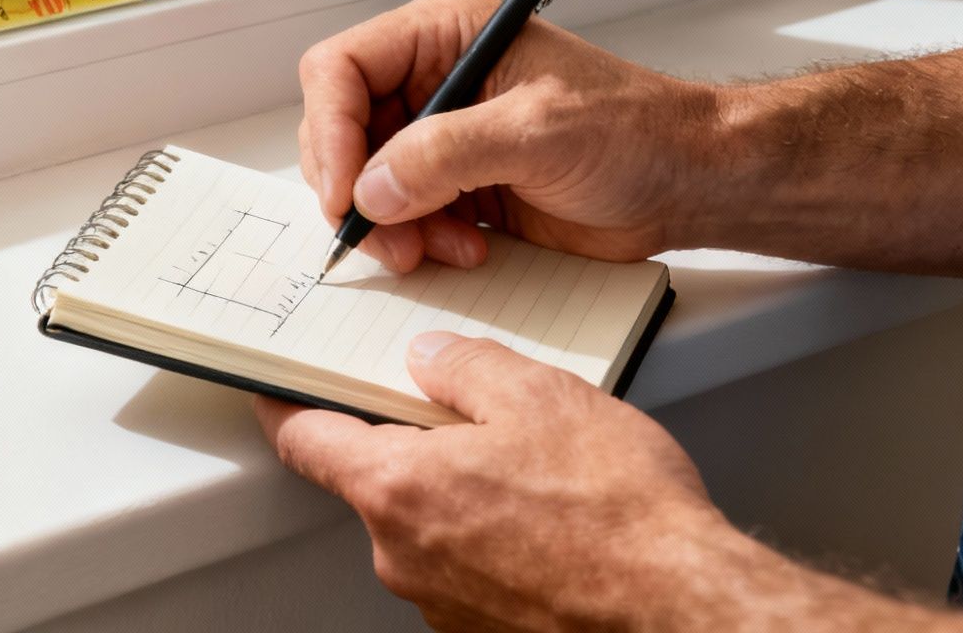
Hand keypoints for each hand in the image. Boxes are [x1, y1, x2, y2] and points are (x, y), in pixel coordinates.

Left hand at [257, 333, 962, 631]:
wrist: (685, 611)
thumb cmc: (619, 515)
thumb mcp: (538, 395)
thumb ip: (464, 365)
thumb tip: (430, 357)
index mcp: (397, 488)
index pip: (305, 440)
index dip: (287, 405)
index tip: (276, 389)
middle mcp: (404, 556)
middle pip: (376, 482)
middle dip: (414, 447)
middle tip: (475, 421)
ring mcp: (442, 603)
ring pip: (429, 527)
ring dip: (464, 497)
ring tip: (540, 477)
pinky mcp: (484, 631)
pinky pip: (471, 568)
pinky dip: (497, 541)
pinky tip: (554, 524)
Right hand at [298, 0, 717, 271]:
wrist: (688, 182)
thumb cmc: (639, 130)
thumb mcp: (539, 131)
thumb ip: (447, 154)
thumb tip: (373, 186)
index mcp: (444, 34)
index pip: (341, 70)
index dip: (331, 131)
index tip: (347, 191)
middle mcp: (432, 79)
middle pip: (342, 131)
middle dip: (357, 190)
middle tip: (385, 236)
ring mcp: (440, 135)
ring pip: (365, 182)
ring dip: (390, 226)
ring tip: (435, 248)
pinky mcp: (455, 184)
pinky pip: (400, 216)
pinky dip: (418, 242)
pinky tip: (465, 248)